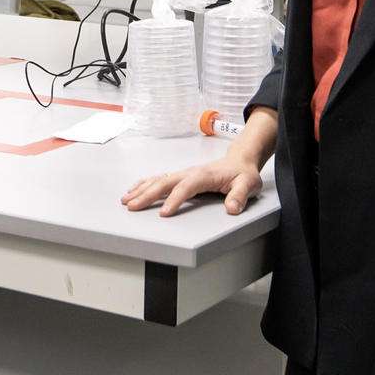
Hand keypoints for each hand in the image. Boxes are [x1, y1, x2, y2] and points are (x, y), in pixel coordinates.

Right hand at [121, 152, 262, 217]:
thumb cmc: (242, 173)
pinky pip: (159, 179)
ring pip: (158, 180)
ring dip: (141, 189)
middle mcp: (190, 172)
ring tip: (126, 200)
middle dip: (148, 195)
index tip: (164, 213)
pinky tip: (134, 190)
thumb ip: (240, 196)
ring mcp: (184, 174)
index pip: (186, 187)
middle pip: (165, 182)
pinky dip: (144, 184)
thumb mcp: (248, 184)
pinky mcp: (181, 177)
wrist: (240, 161)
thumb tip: (232, 208)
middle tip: (133, 207)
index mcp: (204, 175)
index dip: (175, 200)